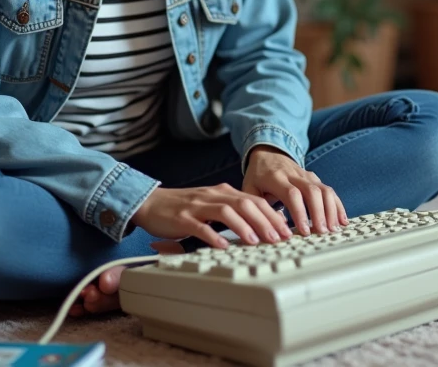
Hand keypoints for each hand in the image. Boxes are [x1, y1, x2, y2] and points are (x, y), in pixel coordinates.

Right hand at [129, 185, 292, 249]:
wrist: (150, 202)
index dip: (272, 215)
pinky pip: (200, 226)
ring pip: (226, 211)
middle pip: (244, 204)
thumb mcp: (212, 205)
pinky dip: (213, 235)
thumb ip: (234, 211)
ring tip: (256, 241)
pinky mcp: (182, 218)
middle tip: (278, 238)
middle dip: (264, 221)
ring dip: (243, 226)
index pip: (254, 200)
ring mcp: (197, 206)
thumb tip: (263, 224)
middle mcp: (213, 196)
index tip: (286, 231)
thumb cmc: (184, 208)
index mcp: (223, 192)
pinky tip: (223, 246)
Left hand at [242, 146, 348, 235]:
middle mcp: (294, 175)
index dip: (300, 212)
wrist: (268, 153)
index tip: (303, 231)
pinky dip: (337, 205)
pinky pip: (329, 190)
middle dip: (319, 213)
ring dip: (330, 210)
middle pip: (311, 191)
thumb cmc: (257, 176)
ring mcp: (307, 175)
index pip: (292, 194)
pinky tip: (341, 220)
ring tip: (332, 229)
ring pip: (323, 190)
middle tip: (321, 232)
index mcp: (276, 177)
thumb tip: (275, 229)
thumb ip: (260, 208)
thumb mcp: (249, 189)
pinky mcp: (315, 178)